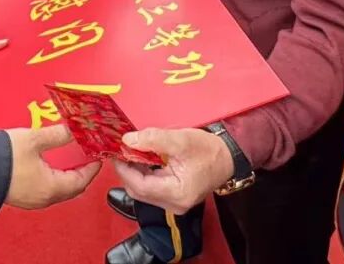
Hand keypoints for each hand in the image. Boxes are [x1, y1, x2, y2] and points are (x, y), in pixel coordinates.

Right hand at [5, 125, 101, 209]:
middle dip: (81, 173)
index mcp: (52, 188)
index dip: (92, 168)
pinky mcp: (22, 196)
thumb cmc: (4, 157)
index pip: (81, 180)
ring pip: (58, 190)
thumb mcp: (35, 139)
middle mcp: (44, 198)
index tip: (97, 156)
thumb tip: (73, 129)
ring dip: (68, 176)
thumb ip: (57, 135)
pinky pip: (46, 189)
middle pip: (72, 188)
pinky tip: (51, 166)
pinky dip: (55, 178)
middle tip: (87, 157)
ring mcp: (32, 199)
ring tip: (71, 159)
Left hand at [114, 128, 234, 215]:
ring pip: (143, 192)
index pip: (141, 186)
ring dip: (134, 173)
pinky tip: (141, 160)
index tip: (115, 153)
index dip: (125, 169)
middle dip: (126, 171)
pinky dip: (143, 175)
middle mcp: (174, 205)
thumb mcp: (180, 139)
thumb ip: (153, 139)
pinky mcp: (174, 198)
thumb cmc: (208, 150)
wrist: (228, 158)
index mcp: (177, 194)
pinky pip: (151, 189)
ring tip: (129, 153)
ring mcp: (174, 204)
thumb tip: (127, 140)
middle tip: (119, 151)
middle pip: (139, 191)